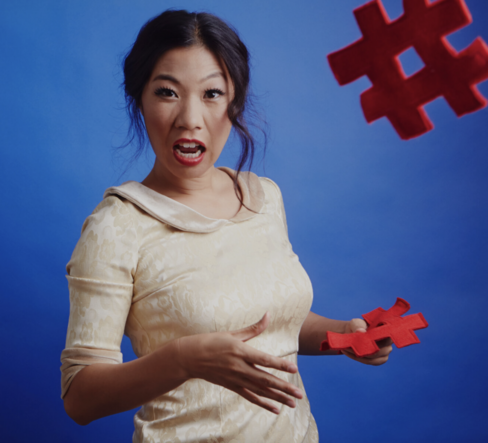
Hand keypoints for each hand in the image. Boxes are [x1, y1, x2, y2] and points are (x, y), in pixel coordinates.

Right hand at [175, 312, 302, 414]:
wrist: (190, 357)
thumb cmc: (211, 341)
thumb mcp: (232, 334)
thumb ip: (253, 328)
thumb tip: (268, 315)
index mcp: (240, 351)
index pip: (264, 360)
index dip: (279, 365)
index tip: (294, 369)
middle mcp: (239, 367)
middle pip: (265, 379)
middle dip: (284, 387)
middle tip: (299, 394)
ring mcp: (236, 379)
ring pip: (260, 390)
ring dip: (278, 397)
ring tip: (293, 403)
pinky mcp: (232, 386)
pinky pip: (250, 396)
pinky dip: (263, 403)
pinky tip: (276, 408)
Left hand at [341, 318, 392, 365]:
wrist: (354, 332)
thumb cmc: (357, 326)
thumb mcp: (356, 323)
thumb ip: (358, 325)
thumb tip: (361, 331)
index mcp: (387, 333)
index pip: (385, 339)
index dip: (375, 340)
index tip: (360, 338)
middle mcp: (389, 344)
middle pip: (377, 352)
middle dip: (362, 350)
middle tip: (348, 345)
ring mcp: (385, 354)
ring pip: (372, 359)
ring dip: (357, 355)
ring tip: (345, 348)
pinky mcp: (378, 360)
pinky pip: (368, 362)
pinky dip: (357, 358)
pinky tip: (347, 352)